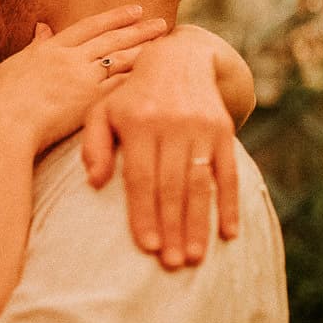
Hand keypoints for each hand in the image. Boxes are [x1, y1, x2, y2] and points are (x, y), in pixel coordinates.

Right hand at [0, 5, 169, 153]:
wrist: (5, 123)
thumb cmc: (1, 99)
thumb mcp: (14, 65)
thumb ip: (33, 46)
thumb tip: (42, 28)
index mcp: (52, 48)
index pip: (89, 27)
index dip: (114, 17)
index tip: (134, 10)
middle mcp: (71, 59)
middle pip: (111, 40)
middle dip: (138, 29)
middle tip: (160, 22)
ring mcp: (82, 79)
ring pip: (121, 59)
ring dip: (145, 49)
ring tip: (165, 43)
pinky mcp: (90, 102)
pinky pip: (120, 85)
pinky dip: (139, 77)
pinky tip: (157, 73)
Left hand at [80, 33, 239, 268]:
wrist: (179, 58)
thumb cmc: (130, 95)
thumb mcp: (102, 110)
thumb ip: (93, 145)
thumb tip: (94, 183)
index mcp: (138, 123)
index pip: (141, 177)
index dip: (144, 212)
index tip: (147, 246)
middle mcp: (171, 125)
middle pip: (172, 185)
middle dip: (172, 227)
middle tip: (171, 264)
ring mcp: (201, 128)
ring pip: (200, 183)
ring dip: (199, 223)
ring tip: (193, 258)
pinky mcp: (223, 131)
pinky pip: (228, 172)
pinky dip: (230, 204)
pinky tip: (229, 233)